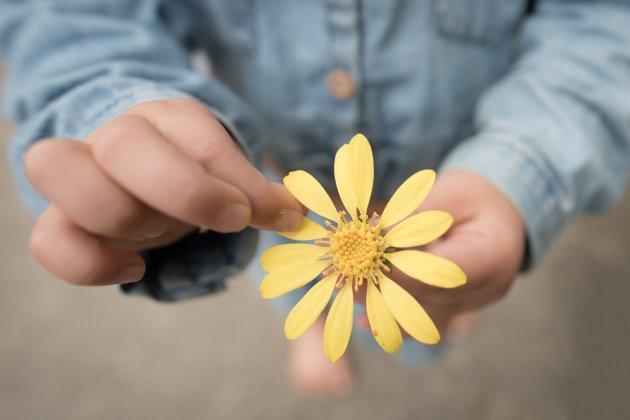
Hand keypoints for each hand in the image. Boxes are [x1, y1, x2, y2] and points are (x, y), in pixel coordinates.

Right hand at [25, 98, 302, 285]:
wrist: (139, 168)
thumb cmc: (190, 173)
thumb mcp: (226, 173)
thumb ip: (253, 191)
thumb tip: (293, 214)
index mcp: (169, 118)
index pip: (199, 137)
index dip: (234, 179)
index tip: (264, 213)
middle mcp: (118, 134)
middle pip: (122, 144)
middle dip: (184, 191)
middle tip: (229, 219)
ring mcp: (81, 172)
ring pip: (57, 169)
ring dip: (123, 216)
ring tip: (161, 236)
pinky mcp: (60, 216)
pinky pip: (49, 239)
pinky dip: (90, 264)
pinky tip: (135, 268)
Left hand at [360, 170, 525, 334]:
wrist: (503, 211)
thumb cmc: (475, 194)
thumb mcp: (449, 192)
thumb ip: (419, 216)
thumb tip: (378, 235)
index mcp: (493, 254)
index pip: (441, 271)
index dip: (401, 271)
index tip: (364, 263)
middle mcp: (489, 286)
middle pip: (431, 297)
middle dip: (387, 290)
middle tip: (349, 282)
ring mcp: (478, 302)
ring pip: (427, 315)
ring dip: (388, 308)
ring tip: (352, 300)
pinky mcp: (464, 306)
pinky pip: (430, 319)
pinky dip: (400, 319)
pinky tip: (368, 324)